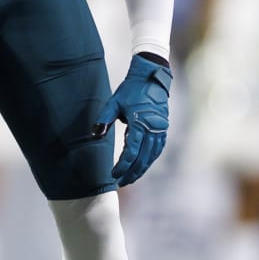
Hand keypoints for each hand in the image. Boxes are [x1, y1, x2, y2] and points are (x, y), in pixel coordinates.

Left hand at [91, 52, 172, 186]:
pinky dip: (150, 160)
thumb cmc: (130, 90)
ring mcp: (160, 129)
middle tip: (121, 183)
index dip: (122, 166)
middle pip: (142, 158)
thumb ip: (104, 119)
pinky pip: (157, 149)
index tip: (113, 174)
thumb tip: (95, 135)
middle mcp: (152, 129)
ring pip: (151, 156)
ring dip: (141, 169)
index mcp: (139, 123)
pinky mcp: (163, 128)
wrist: (151, 77)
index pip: (131, 152)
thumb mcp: (114, 103)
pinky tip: (143, 166)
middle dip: (131, 173)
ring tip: (131, 179)